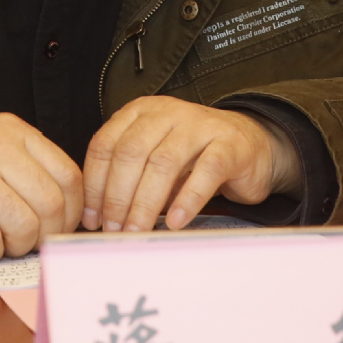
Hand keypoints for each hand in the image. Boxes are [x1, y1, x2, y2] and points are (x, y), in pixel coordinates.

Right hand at [0, 114, 81, 262]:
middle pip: (49, 203)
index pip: (67, 174)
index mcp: (11, 131)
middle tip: (31, 243)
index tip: (62, 227)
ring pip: (22, 224)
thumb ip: (28, 166)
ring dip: (18, 247)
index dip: (73, 211)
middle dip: (46, 235)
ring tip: (3, 245)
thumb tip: (70, 210)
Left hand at [81, 96, 301, 232]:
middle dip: (117, 196)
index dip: (94, 184)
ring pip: (164, 162)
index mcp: (141, 112)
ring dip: (146, 202)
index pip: (105, 144)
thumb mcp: (155, 157)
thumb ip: (129, 176)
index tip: (91, 218)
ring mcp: (200, 125)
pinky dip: (188, 199)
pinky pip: (206, 171)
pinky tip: (175, 221)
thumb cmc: (195, 157)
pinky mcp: (230, 145)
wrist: (252, 145)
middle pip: (131, 152)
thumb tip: (98, 217)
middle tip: (114, 229)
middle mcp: (168, 112)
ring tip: (138, 230)